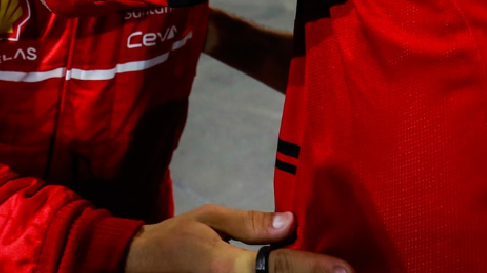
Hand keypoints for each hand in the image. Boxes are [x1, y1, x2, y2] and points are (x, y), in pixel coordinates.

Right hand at [124, 205, 352, 272]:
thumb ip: (251, 224)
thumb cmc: (177, 238)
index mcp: (230, 267)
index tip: (345, 269)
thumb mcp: (210, 218)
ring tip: (324, 272)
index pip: (281, 267)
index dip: (316, 268)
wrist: (141, 267)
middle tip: (340, 271)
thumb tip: (289, 222)